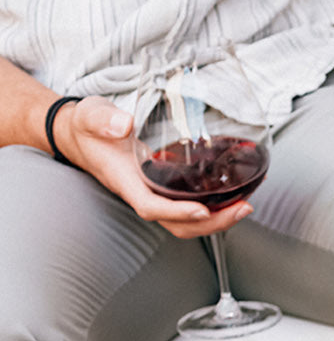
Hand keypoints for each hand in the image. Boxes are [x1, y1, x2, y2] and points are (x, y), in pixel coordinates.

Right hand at [54, 96, 247, 238]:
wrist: (83, 135)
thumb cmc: (89, 128)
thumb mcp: (90, 116)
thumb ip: (103, 119)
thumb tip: (123, 125)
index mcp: (124, 181)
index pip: (150, 206)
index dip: (176, 212)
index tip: (201, 210)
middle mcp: (142, 193)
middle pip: (177, 224)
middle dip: (212, 223)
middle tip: (242, 209)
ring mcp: (154, 194)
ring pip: (187, 220)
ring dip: (218, 219)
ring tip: (245, 207)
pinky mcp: (164, 189)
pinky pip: (189, 206)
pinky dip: (213, 207)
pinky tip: (233, 197)